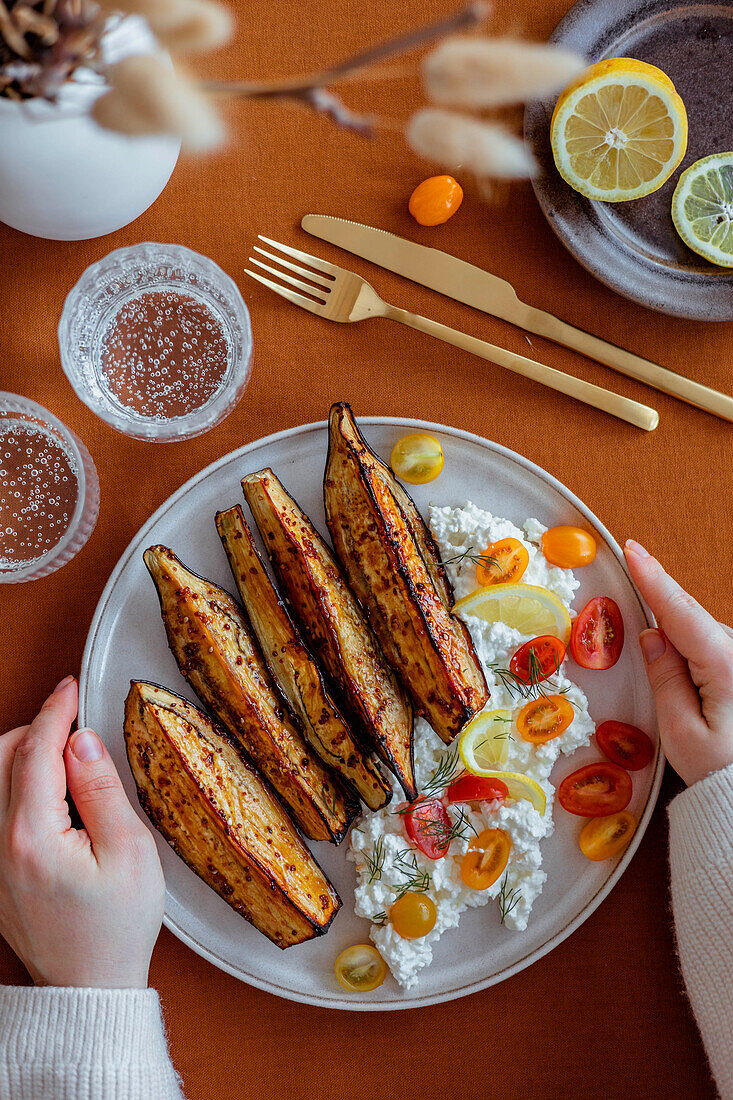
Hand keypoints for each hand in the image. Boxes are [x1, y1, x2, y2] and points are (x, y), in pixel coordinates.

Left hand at [0, 677, 164, 986]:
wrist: (89, 985)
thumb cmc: (117, 926)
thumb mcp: (130, 852)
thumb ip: (102, 789)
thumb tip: (83, 740)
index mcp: (32, 836)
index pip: (36, 751)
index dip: (55, 711)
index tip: (72, 686)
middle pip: (1, 757)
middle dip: (36, 728)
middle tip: (76, 722)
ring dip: (23, 754)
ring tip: (66, 754)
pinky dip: (16, 783)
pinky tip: (52, 791)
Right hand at [624, 540, 732, 786]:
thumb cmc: (724, 775)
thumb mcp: (683, 734)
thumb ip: (666, 680)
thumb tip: (652, 638)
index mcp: (727, 666)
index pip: (681, 612)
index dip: (654, 578)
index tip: (633, 549)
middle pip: (693, 622)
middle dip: (666, 621)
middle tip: (647, 620)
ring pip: (705, 638)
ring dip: (685, 648)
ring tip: (688, 698)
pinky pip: (717, 651)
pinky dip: (699, 659)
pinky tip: (700, 691)